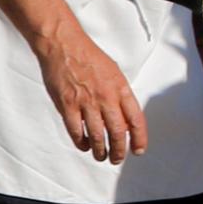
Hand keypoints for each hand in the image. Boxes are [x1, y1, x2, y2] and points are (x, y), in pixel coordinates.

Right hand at [36, 27, 148, 162]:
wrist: (63, 45)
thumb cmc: (87, 56)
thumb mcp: (113, 72)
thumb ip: (119, 95)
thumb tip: (123, 119)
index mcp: (120, 88)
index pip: (136, 120)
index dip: (139, 138)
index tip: (139, 150)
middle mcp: (105, 97)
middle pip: (118, 133)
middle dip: (119, 151)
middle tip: (117, 158)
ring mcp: (86, 102)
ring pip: (97, 136)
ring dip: (100, 150)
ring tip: (101, 156)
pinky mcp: (67, 105)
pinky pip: (76, 131)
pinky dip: (81, 142)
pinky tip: (84, 145)